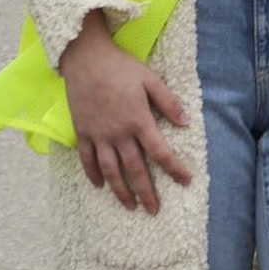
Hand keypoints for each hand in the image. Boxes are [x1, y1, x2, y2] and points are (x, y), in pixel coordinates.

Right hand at [62, 15, 197, 212]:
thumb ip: (168, 102)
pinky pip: (87, 159)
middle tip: (154, 210)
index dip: (175, 169)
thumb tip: (186, 123)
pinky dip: (92, 174)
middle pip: (135, 169)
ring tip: (129, 206)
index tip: (186, 181)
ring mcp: (98, 135)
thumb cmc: (121, 68)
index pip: (161, 152)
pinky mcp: (82, 132)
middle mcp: (119, 133)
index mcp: (139, 121)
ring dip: (120, 191)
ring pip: (110, 170)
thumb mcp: (150, 80)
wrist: (85, 59)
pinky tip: (99, 186)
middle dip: (146, 192)